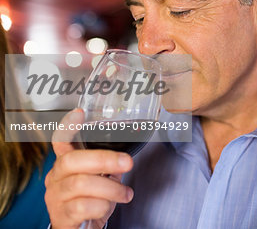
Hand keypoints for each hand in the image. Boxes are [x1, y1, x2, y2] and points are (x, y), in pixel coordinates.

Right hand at [45, 108, 133, 228]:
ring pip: (81, 184)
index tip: (80, 113)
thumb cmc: (91, 202)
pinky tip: (108, 207)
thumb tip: (125, 158)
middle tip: (127, 162)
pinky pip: (83, 206)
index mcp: (66, 165)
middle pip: (72, 160)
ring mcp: (55, 197)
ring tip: (125, 193)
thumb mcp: (101, 181)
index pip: (61, 141)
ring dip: (111, 188)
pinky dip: (103, 206)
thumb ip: (108, 167)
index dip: (68, 127)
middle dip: (104, 159)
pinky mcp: (61, 216)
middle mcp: (56, 178)